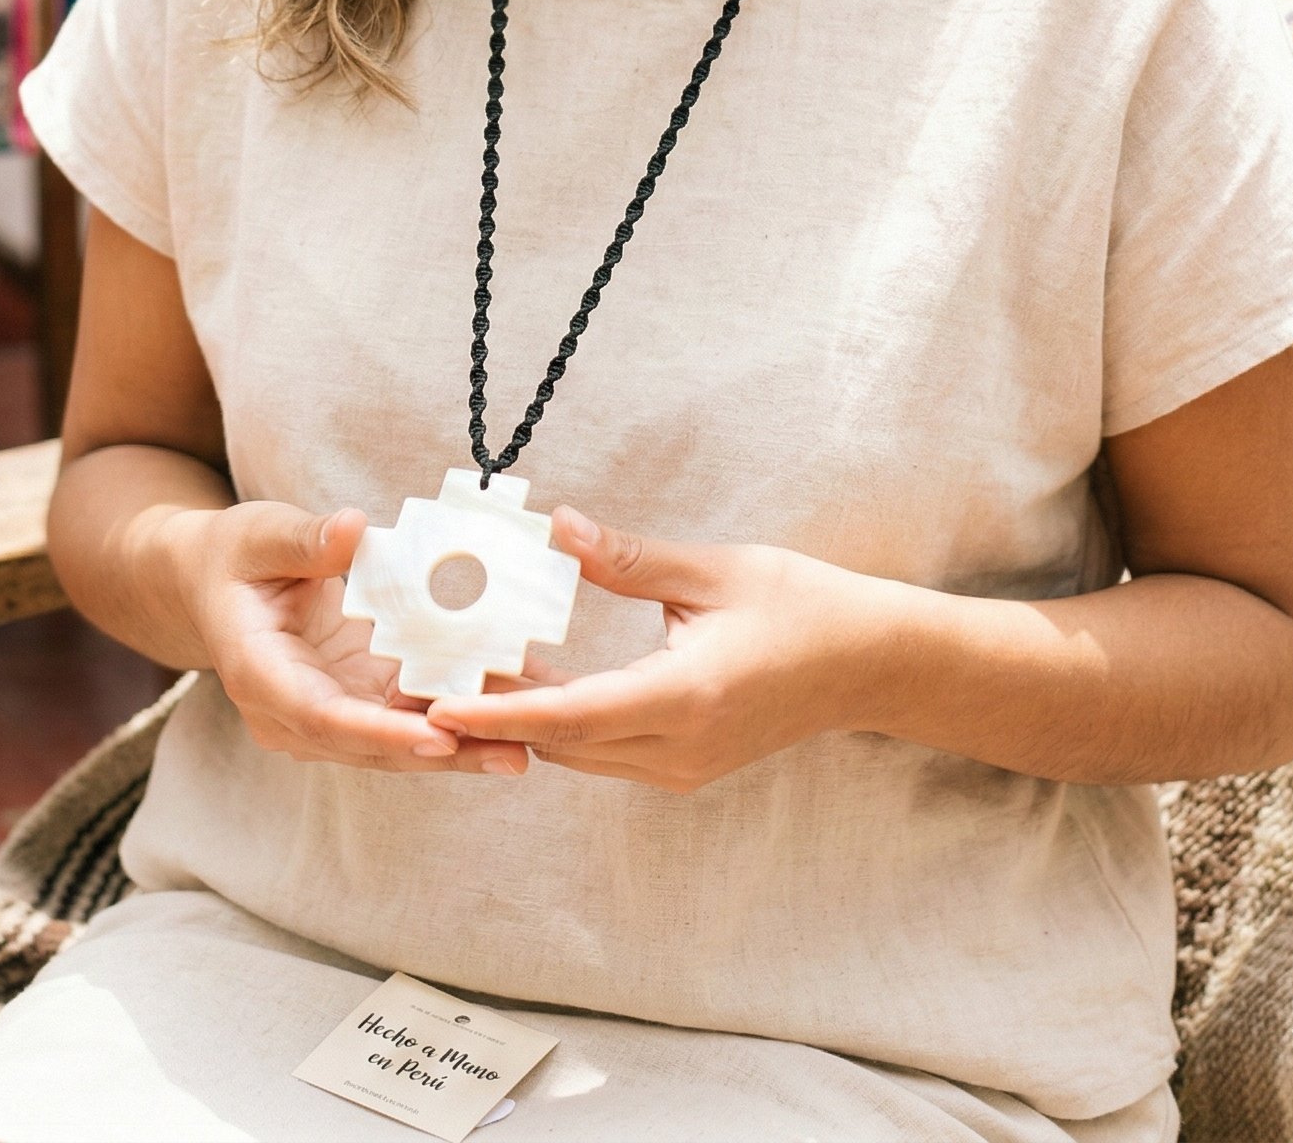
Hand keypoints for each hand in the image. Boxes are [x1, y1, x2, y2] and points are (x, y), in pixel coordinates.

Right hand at [180, 502, 529, 777]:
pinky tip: (509, 707)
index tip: (438, 738)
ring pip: (396, 742)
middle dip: (444, 753)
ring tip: (527, 744)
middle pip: (372, 745)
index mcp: (260, 675)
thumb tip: (351, 529)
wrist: (215, 581)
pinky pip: (406, 714)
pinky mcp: (354, 700)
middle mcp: (291, 713)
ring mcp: (325, 713)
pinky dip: (455, 713)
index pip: (324, 717)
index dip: (383, 733)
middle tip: (514, 754)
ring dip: (461, 744)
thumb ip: (304, 540)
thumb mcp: (259, 537)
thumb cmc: (235, 555)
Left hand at [425, 509, 880, 790]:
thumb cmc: (803, 606)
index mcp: (684, 699)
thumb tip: (557, 527)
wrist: (870, 664)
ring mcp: (682, 766)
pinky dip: (562, 720)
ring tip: (460, 674)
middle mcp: (677, 749)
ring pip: (580, 752)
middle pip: (562, 742)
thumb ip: (629, 558)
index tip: (438, 704)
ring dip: (524, 718)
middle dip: (491, 716)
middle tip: (422, 679)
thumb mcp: (715, 570)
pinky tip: (530, 678)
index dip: (499, 710)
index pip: (571, 715)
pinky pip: (605, 750)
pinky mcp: (686, 762)